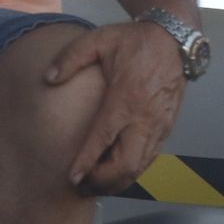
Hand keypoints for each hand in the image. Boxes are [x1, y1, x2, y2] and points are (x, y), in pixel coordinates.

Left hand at [44, 21, 187, 193]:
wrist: (176, 38)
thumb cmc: (135, 41)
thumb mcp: (100, 39)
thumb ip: (71, 57)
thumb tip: (48, 78)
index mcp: (126, 97)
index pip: (104, 138)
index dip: (88, 162)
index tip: (72, 178)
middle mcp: (145, 116)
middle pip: (127, 163)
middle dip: (103, 180)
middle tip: (82, 186)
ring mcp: (160, 124)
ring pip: (140, 165)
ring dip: (118, 180)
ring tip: (95, 184)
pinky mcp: (168, 125)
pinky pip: (151, 157)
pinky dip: (132, 169)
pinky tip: (116, 170)